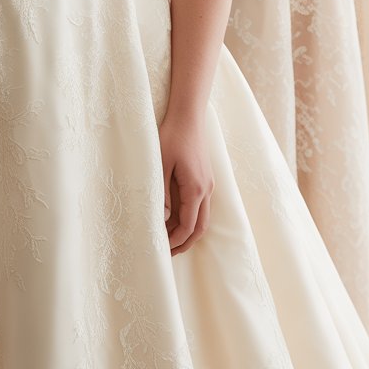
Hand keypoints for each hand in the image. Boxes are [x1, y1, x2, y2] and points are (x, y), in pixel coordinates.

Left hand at [158, 114, 213, 254]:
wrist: (188, 116)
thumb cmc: (172, 137)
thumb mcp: (161, 165)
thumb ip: (162, 194)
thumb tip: (162, 219)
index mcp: (196, 189)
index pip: (189, 226)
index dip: (176, 241)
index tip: (161, 248)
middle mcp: (206, 190)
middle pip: (200, 228)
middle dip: (185, 242)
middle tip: (167, 252)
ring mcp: (208, 185)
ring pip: (203, 218)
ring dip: (188, 231)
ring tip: (169, 238)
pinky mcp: (205, 179)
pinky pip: (201, 206)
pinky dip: (190, 217)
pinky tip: (174, 218)